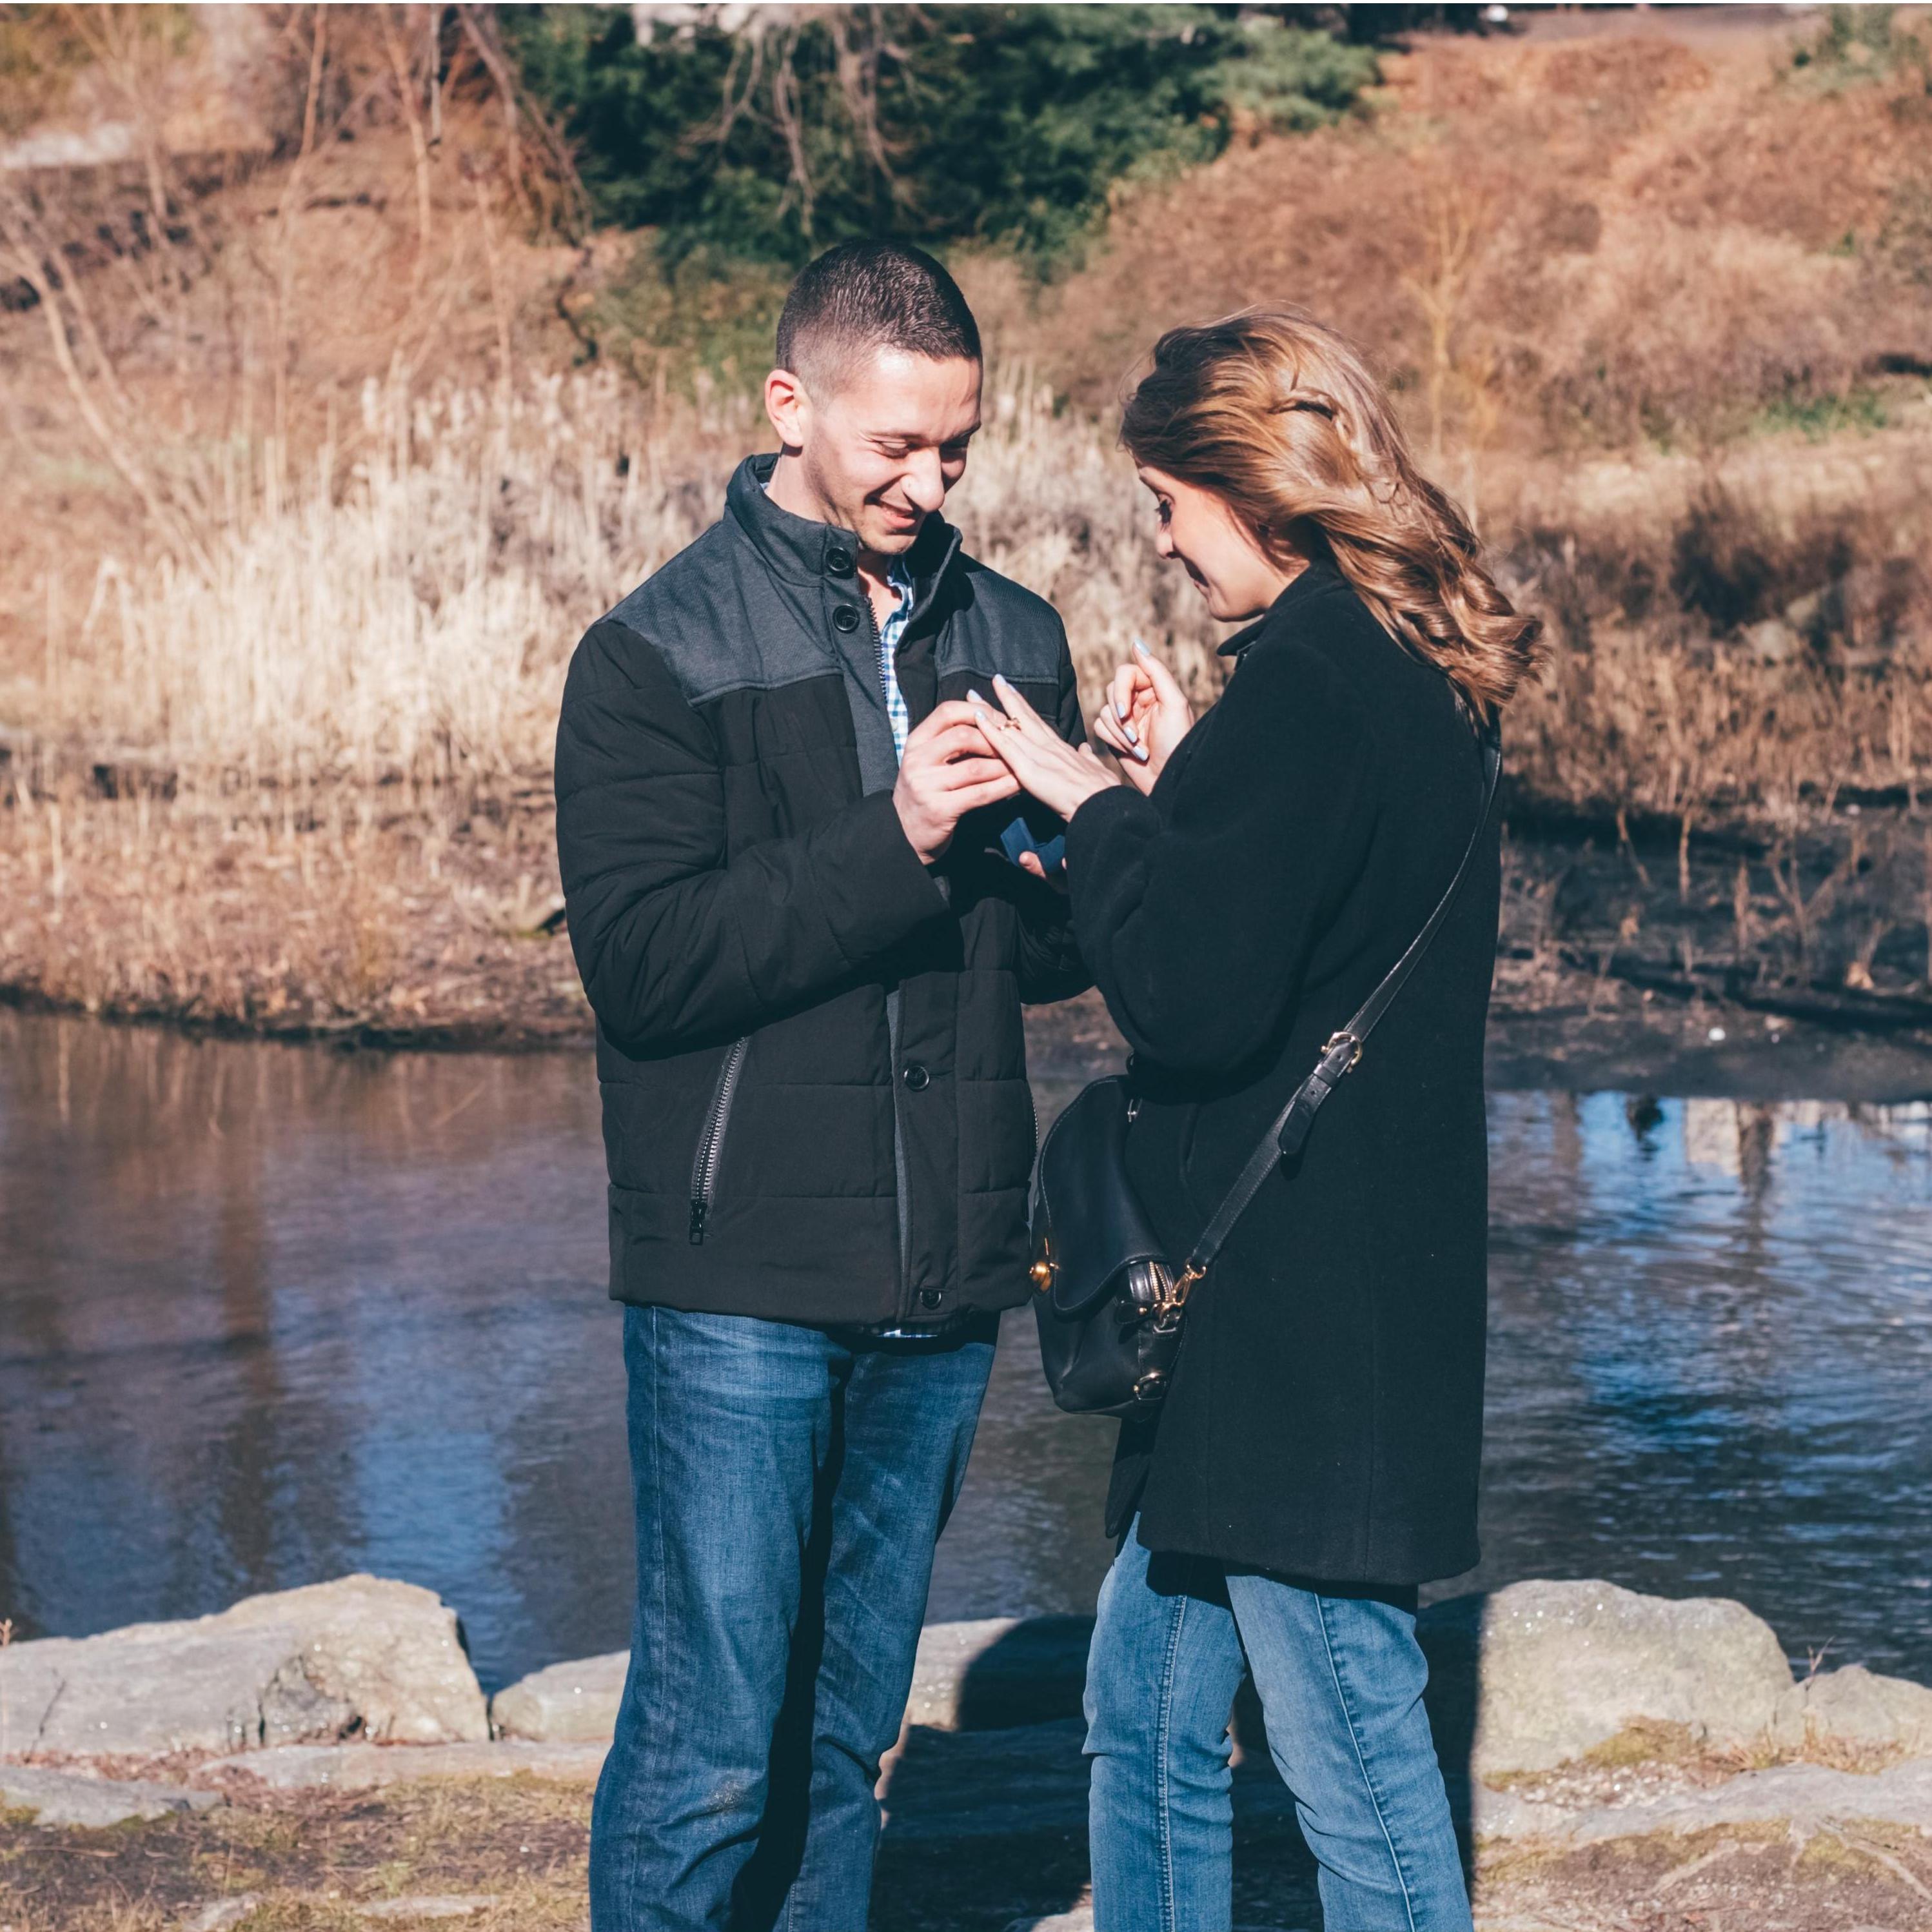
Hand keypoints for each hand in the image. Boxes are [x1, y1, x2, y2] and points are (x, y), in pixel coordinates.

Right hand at [893, 700, 1020, 863]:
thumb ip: (949, 740)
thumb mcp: (927, 761)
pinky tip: (1018, 785)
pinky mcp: (939, 810)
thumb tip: (987, 715)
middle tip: (1015, 743)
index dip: (978, 711)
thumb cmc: (925, 792)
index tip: (1000, 718)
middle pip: (963, 736)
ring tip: (1023, 764)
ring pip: (975, 767)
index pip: (948, 712)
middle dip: (995, 738)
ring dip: (1004, 765)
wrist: (903, 833)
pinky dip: (1003, 788)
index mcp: (916, 742)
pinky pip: (979, 794)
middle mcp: (917, 760)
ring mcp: (926, 786)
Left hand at [967, 676, 1119, 846]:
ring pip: (1009, 726)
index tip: (1014, 693)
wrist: (1104, 804)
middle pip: (1023, 716)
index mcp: (1061, 748)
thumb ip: (1087, 758)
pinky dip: (990, 731)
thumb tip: (1084, 749)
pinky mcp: (1028, 769)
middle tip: (994, 679)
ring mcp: (1038, 754)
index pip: (1039, 723)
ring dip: (989, 710)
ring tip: (972, 695)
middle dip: (1007, 697)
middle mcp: (1048, 745)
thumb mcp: (1096, 769)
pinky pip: (1005, 746)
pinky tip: (977, 718)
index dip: (1025, 708)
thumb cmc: (1103, 792)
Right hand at [1087, 638, 1194, 795]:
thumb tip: (1136, 643)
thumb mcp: (1173, 703)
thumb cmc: (1176, 742)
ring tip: (1140, 748)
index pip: (1125, 673)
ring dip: (1120, 733)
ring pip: (1104, 711)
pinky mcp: (1115, 735)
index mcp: (1154, 688)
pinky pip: (1099, 726)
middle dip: (1121, 716)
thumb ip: (1156, 671)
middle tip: (1137, 736)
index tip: (1126, 712)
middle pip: (1111, 690)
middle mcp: (1138, 699)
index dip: (1121, 692)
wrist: (1168, 779)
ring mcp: (1126, 717)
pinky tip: (1132, 752)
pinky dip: (1113, 740)